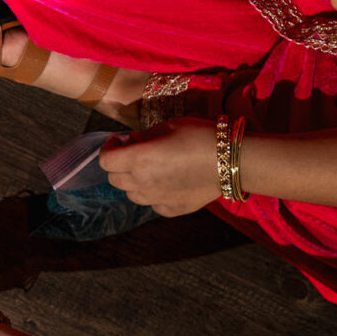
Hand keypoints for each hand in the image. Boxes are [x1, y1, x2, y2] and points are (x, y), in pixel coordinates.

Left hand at [98, 120, 219, 216]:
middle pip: (114, 179)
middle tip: (132, 153)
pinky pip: (152, 203)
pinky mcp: (171, 210)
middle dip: (118, 164)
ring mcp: (156, 200)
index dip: (109, 148)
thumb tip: (132, 142)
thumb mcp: (168, 125)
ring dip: (133, 181)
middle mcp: (142, 183)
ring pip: (131, 194)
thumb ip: (144, 136)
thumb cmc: (200, 136)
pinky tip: (166, 182)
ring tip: (150, 169)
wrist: (232, 160)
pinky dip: (152, 194)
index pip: (105, 160)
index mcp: (138, 160)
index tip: (118, 140)